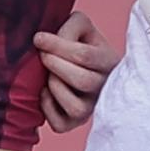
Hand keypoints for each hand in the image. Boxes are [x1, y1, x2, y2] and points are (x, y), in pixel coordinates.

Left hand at [33, 7, 121, 131]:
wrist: (80, 64)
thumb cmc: (80, 43)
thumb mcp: (81, 27)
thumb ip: (70, 27)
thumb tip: (47, 41)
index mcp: (110, 62)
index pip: (85, 56)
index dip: (57, 46)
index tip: (39, 38)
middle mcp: (106, 88)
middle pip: (83, 81)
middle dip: (55, 65)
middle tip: (43, 56)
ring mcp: (92, 108)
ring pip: (76, 107)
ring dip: (55, 88)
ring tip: (48, 76)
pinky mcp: (76, 123)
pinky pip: (60, 124)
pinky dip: (48, 108)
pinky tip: (46, 93)